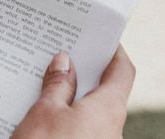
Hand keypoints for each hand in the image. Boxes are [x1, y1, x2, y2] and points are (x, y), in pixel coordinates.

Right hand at [13, 46, 134, 138]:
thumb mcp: (45, 112)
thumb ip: (57, 85)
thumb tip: (65, 61)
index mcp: (108, 110)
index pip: (122, 71)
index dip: (113, 51)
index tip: (101, 36)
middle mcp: (112, 128)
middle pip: (106, 91)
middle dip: (84, 72)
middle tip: (62, 53)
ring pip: (90, 112)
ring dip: (71, 95)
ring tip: (43, 80)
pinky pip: (81, 129)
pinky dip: (66, 116)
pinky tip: (41, 112)